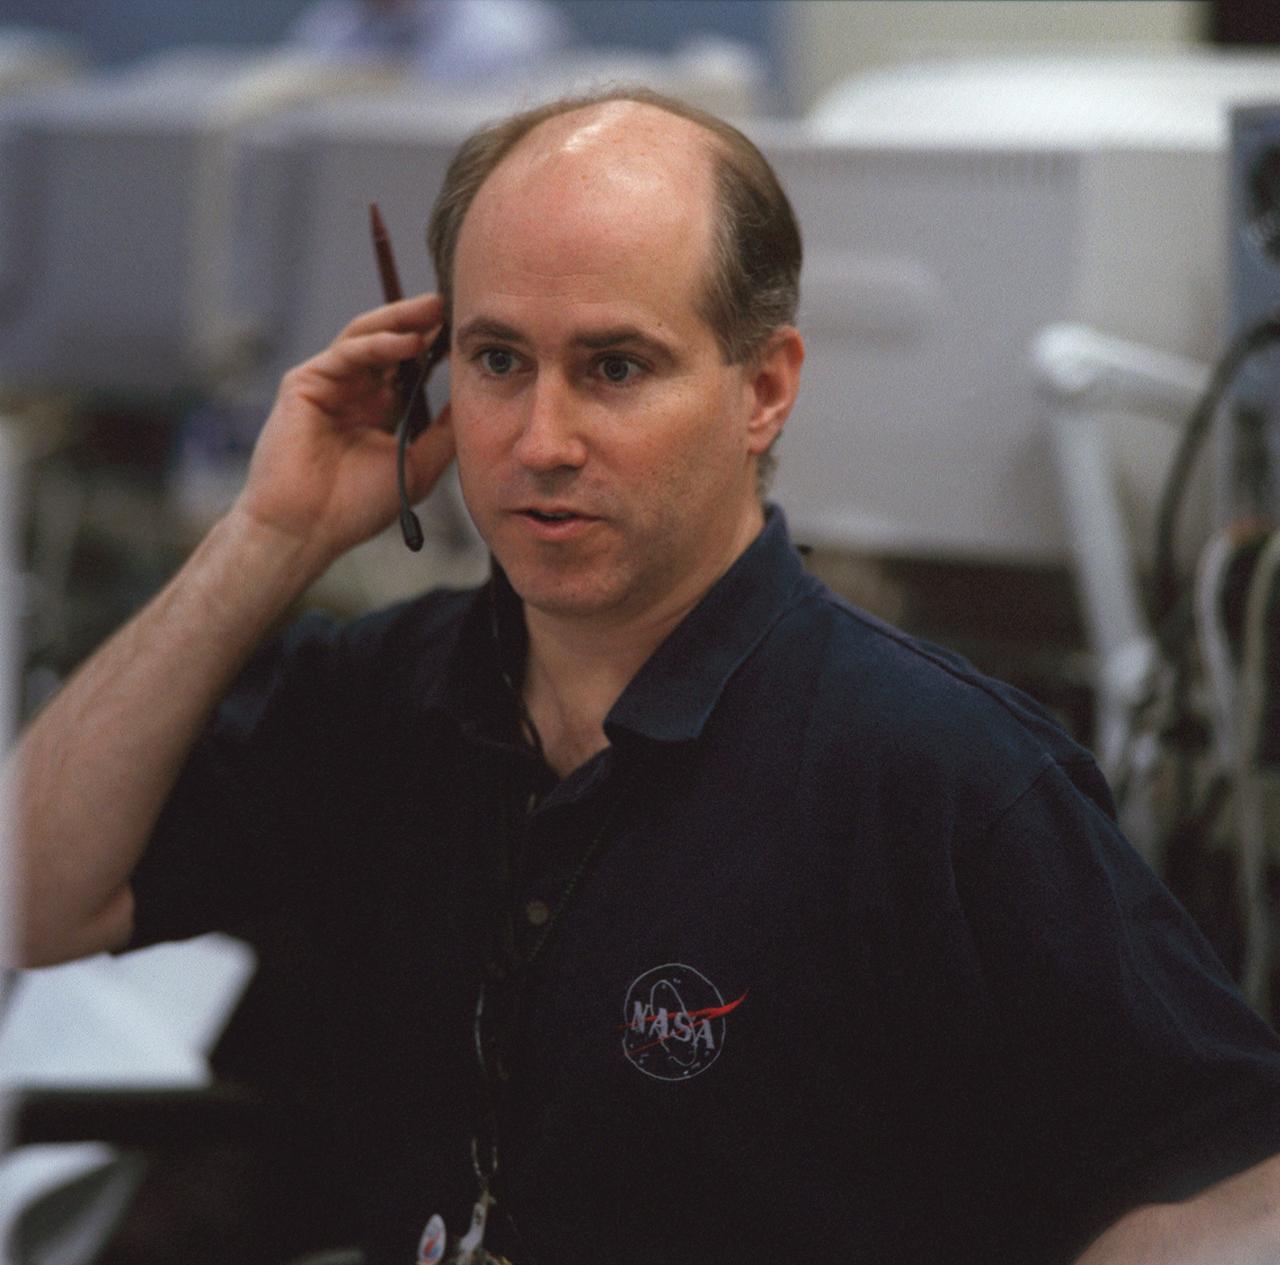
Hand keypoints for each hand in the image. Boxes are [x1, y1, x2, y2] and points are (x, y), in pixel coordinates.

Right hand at [233, 294, 455, 567]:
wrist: (307, 529)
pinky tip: (408, 341)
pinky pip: (346, 353)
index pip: (411, 366)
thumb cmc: (356, 507)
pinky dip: (378, 344)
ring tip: (437, 310)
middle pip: (391, 343)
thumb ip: (443, 434)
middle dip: (423, 322)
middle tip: (457, 305)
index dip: (439, 348)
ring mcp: (329, 384)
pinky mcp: (305, 383)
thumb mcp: (417, 466)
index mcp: (380, 409)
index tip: (472, 334)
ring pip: (368, 337)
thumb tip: (475, 400)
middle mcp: (355, 391)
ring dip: (403, 321)